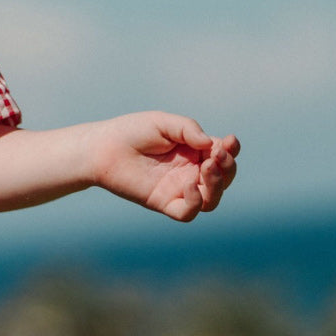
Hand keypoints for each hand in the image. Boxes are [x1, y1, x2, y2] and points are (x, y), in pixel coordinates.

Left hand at [88, 112, 238, 221]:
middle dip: (228, 167)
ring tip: (208, 166)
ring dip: (218, 185)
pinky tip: (188, 183)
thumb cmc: (132, 131)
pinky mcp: (163, 203)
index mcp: (194, 151)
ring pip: (211, 199)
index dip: (232, 150)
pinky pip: (188, 212)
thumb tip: (211, 145)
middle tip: (217, 155)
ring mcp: (177, 189)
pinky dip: (195, 201)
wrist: (103, 148)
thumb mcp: (164, 123)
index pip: (223, 156)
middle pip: (223, 179)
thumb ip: (189, 129)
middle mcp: (190, 172)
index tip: (229, 140)